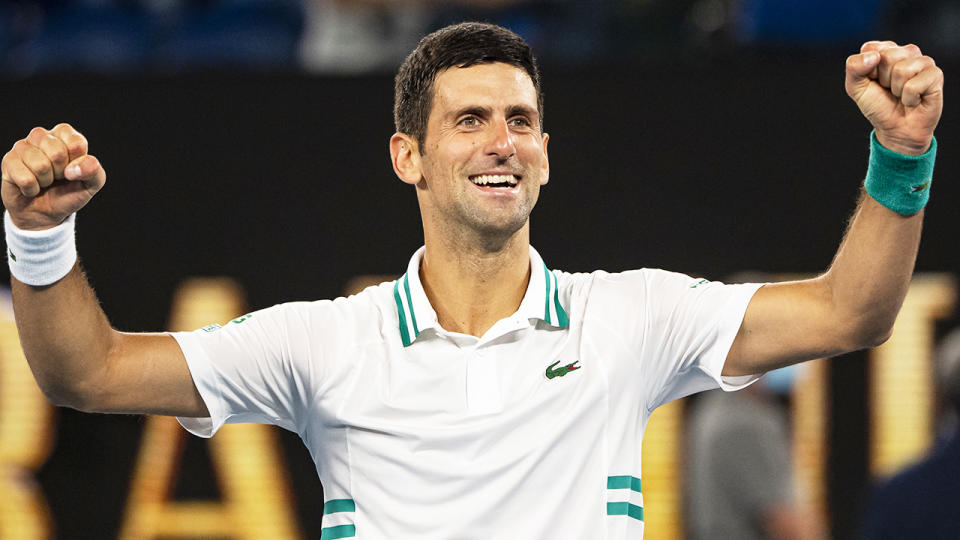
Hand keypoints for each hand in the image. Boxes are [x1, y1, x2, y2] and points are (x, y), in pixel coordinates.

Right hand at [1, 123, 105, 229]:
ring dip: (45, 181)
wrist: (46, 213)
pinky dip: (32, 189)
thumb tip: (73, 168)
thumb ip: (94, 170)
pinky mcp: (8, 160)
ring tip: (44, 182)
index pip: (76, 143)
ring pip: (40, 165)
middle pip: (57, 152)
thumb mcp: (92, 183)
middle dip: (60, 173)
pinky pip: (25, 178)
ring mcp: (22, 146)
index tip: (73, 170)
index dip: (77, 163)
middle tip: (57, 178)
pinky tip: (31, 187)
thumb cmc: (69, 193)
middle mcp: (42, 136)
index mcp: (65, 135)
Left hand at [845, 41, 943, 155]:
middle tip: (889, 90)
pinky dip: (909, 98)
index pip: (870, 48)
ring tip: (901, 94)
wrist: (896, 128)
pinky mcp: (935, 75)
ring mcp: (923, 62)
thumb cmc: (878, 106)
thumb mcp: (855, 87)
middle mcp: (906, 52)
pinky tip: (913, 99)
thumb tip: (874, 56)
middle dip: (883, 80)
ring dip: (897, 89)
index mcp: (886, 51)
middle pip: (887, 57)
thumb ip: (853, 67)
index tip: (873, 82)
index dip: (867, 71)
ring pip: (902, 69)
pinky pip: (914, 85)